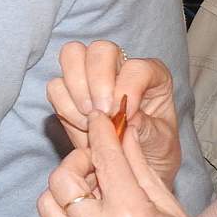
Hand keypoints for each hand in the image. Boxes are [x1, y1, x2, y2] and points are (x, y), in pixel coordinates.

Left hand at [37, 112, 216, 216]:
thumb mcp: (173, 210)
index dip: (101, 132)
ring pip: (48, 205)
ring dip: (65, 192)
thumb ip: (140, 168)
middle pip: (61, 179)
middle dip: (77, 163)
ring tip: (91, 192)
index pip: (104, 159)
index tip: (101, 118)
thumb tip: (125, 131)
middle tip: (97, 164)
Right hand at [47, 40, 180, 187]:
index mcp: (151, 75)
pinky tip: (81, 125)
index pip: (137, 67)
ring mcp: (90, 74)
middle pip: (101, 50)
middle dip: (97, 80)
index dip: (128, 88)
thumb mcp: (161, 143)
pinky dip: (64, 106)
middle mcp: (119, 66)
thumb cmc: (154, 149)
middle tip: (100, 112)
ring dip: (77, 90)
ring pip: (72, 55)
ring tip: (89, 119)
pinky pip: (55, 85)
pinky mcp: (67, 90)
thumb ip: (147, 129)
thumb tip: (126, 117)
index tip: (124, 114)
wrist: (132, 167)